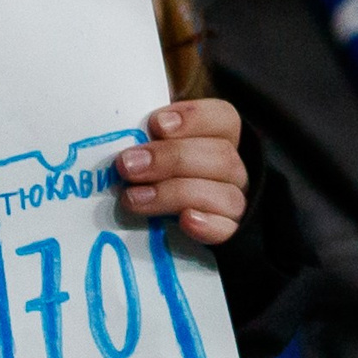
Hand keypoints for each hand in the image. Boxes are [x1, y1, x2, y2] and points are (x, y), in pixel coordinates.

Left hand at [117, 98, 247, 243]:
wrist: (176, 236)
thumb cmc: (157, 180)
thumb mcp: (154, 153)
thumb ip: (147, 140)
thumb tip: (122, 132)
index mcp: (220, 140)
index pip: (224, 119)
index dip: (194, 117)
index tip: (156, 125)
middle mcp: (233, 171)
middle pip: (221, 156)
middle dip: (171, 157)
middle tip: (127, 166)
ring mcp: (235, 205)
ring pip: (225, 193)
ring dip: (176, 193)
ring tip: (134, 199)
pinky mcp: (231, 239)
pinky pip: (229, 230)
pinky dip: (209, 225)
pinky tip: (185, 221)